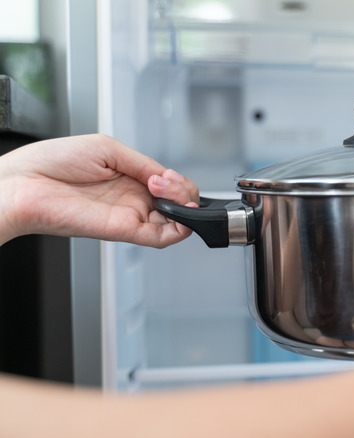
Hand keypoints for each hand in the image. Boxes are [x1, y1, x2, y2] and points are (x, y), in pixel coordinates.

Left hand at [0, 134, 198, 247]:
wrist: (23, 183)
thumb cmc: (52, 162)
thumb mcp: (107, 149)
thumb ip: (142, 164)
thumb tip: (168, 177)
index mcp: (129, 179)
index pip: (169, 185)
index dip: (177, 180)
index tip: (166, 174)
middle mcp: (132, 200)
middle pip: (179, 203)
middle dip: (184, 190)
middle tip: (165, 182)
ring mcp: (130, 216)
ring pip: (177, 221)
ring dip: (185, 205)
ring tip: (169, 191)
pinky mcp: (124, 231)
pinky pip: (162, 238)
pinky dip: (180, 227)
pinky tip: (178, 211)